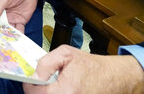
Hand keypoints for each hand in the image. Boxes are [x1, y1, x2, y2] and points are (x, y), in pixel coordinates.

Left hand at [23, 45, 143, 93]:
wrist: (113, 77)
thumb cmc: (92, 66)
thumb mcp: (66, 54)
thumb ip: (46, 63)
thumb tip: (34, 75)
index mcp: (66, 90)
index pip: (35, 93)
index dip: (30, 85)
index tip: (32, 79)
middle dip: (38, 90)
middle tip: (41, 82)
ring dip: (46, 93)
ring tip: (51, 86)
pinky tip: (59, 90)